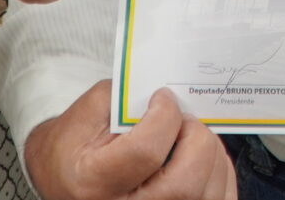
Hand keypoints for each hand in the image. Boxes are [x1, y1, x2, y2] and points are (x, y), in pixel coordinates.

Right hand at [24, 83, 236, 199]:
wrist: (63, 177)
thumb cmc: (76, 144)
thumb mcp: (88, 111)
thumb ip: (128, 97)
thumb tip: (171, 93)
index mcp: (94, 181)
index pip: (146, 151)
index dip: (165, 116)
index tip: (163, 98)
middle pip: (184, 183)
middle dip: (197, 139)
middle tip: (187, 121)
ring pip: (206, 196)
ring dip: (213, 157)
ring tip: (195, 137)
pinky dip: (220, 178)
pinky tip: (207, 160)